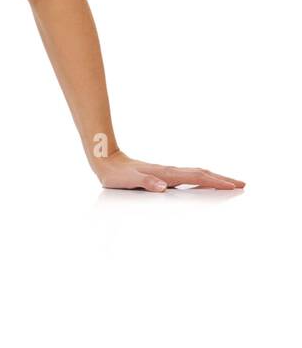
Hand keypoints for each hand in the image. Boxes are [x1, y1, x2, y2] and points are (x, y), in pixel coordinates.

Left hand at [92, 151, 244, 191]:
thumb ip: (145, 182)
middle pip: (201, 173)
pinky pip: (188, 177)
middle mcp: (169, 172)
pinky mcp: (162, 175)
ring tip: (229, 183)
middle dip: (222, 179)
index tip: (233, 186)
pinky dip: (201, 179)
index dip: (215, 182)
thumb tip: (161, 186)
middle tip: (241, 184)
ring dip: (214, 178)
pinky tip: (204, 183)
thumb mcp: (129, 181)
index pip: (196, 177)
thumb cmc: (116, 174)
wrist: (105, 160)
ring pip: (196, 174)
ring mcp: (167, 173)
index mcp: (166, 174)